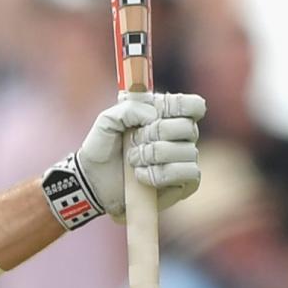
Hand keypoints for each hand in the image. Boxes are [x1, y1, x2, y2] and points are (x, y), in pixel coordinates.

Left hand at [75, 92, 203, 221]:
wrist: (94, 181)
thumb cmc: (103, 147)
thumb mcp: (107, 120)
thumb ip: (129, 107)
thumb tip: (153, 114)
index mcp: (167, 114)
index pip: (194, 105)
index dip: (178, 106)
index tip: (156, 113)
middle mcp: (182, 136)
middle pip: (188, 127)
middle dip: (155, 134)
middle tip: (133, 141)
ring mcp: (185, 160)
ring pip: (188, 151)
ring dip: (153, 156)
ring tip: (133, 161)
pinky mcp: (186, 183)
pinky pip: (189, 173)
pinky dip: (161, 174)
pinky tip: (141, 176)